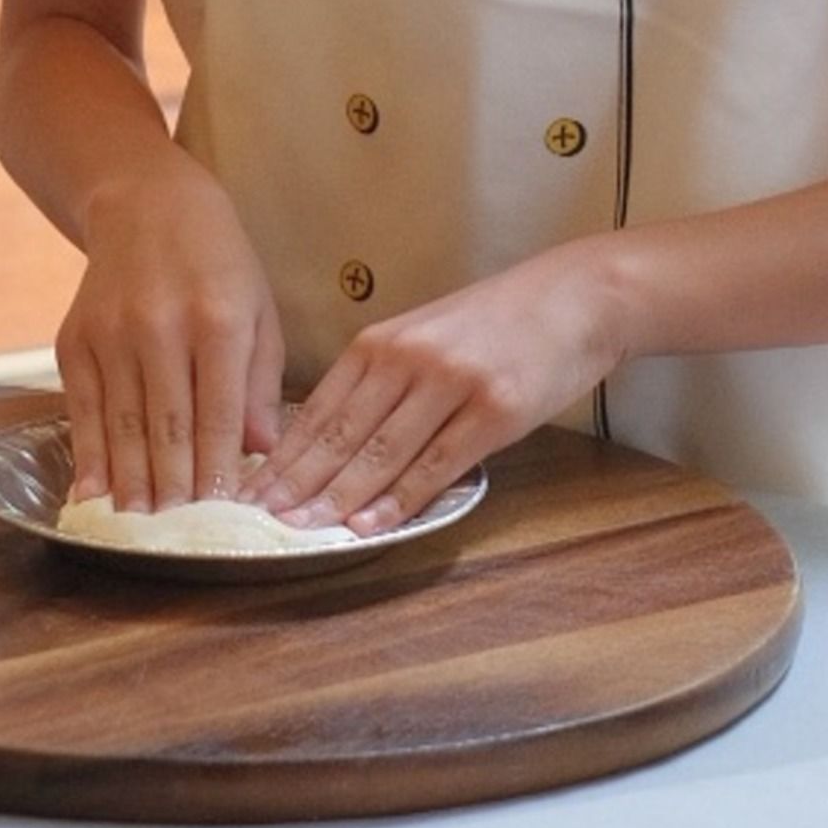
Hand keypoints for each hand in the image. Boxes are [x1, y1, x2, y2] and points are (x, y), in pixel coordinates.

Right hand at [57, 157, 284, 511]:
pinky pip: (83, 412)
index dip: (219, 470)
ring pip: (121, 427)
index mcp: (217, 320)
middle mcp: (159, 328)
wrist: (145, 204)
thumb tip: (261, 452)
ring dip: (131, 485)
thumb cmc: (218, 263)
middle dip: (175, 490)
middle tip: (182, 537)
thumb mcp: (259, 310)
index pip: (218, 414)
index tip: (225, 514)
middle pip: (166, 428)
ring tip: (142, 530)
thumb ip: (260, 384)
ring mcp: (110, 335)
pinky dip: (89, 458)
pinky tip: (94, 494)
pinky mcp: (74, 342)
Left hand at [256, 239, 625, 531]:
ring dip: (336, 499)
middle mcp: (409, 358)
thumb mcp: (428, 333)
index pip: (318, 409)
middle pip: (340, 435)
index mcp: (384, 340)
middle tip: (257, 522)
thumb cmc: (501, 319)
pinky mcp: (494, 410)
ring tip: (301, 532)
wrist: (578, 296)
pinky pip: (435, 464)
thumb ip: (383, 378)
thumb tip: (333, 439)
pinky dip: (398, 500)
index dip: (282, 457)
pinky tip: (369, 525)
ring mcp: (452, 383)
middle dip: (295, 485)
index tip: (249, 493)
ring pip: (380, 453)